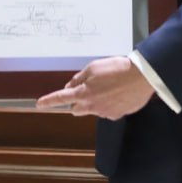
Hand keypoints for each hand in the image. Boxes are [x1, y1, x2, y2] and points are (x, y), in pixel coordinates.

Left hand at [36, 56, 153, 119]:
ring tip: (109, 88)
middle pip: (75, 108)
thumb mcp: (94, 67)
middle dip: (77, 101)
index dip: (48, 101)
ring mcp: (104, 113)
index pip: (61, 98)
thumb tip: (71, 86)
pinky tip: (118, 94)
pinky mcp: (116, 115)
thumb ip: (79, 77)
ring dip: (95, 102)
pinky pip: (107, 112)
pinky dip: (109, 104)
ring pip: (92, 109)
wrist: (142, 76)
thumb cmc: (118, 68)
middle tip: (88, 89)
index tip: (39, 104)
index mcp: (84, 92)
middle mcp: (91, 106)